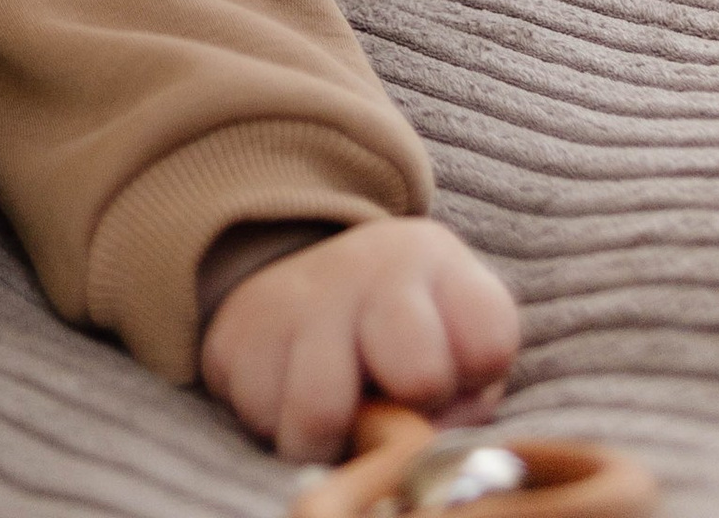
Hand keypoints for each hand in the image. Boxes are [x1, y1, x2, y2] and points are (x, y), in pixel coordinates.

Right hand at [199, 218, 516, 461]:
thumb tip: (419, 456)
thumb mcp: (459, 349)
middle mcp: (370, 264)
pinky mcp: (233, 327)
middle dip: (407, 410)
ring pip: (321, 413)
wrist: (315, 284)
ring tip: (339, 412)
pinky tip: (291, 392)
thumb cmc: (409, 337)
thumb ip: (467, 400)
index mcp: (436, 263)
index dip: (471, 381)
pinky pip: (258, 414)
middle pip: (417, 372)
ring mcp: (294, 290)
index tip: (450, 373)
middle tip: (386, 401)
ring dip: (333, 437)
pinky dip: (278, 424)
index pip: (485, 343)